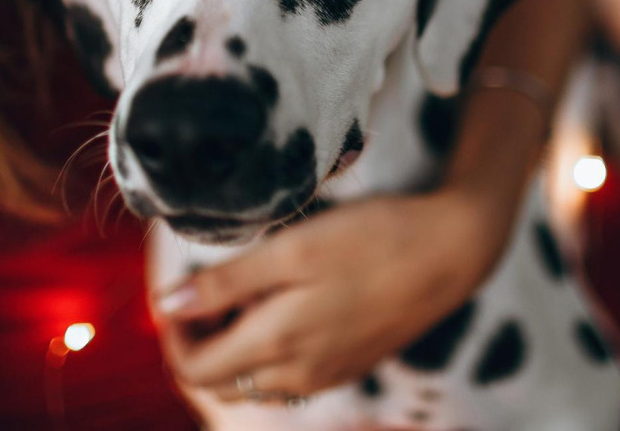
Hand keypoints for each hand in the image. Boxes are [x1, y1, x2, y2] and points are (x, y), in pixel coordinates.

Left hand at [155, 188, 511, 402]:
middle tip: (210, 283)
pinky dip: (270, 345)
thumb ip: (227, 282)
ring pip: (255, 379)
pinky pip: (290, 373)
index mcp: (279, 347)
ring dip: (235, 343)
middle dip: (201, 338)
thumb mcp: (294, 249)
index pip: (196, 371)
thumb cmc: (372, 240)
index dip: (173, 335)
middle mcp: (299, 376)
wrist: (451, 252)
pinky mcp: (349, 364)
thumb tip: (168, 305)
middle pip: (222, 380)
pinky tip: (286, 300)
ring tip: (247, 287)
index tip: (177, 289)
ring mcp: (327, 375)